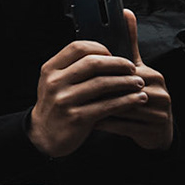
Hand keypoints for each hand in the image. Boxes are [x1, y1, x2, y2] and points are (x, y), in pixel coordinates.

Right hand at [27, 30, 149, 157]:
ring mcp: (65, 100)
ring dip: (125, 82)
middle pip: (92, 63)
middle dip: (117, 64)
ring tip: (139, 83)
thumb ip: (72, 69)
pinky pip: (107, 106)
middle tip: (133, 68)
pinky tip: (137, 99)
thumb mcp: (55, 83)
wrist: (45, 136)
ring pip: (102, 84)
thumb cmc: (57, 106)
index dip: (99, 48)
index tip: (114, 55)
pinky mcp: (77, 118)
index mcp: (50, 69)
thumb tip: (105, 55)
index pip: (77, 48)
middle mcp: (55, 82)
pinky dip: (126, 101)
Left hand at [93, 9, 173, 151]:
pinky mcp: (155, 131)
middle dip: (99, 90)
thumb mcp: (134, 68)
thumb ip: (129, 42)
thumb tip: (125, 11)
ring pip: (122, 107)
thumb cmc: (137, 94)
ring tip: (81, 106)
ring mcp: (160, 113)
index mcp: (151, 74)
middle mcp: (160, 92)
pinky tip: (91, 122)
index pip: (121, 70)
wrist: (155, 132)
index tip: (81, 73)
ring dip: (100, 108)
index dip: (101, 73)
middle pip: (121, 88)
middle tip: (77, 91)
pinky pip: (125, 126)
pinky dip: (107, 123)